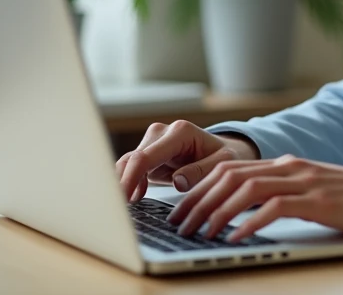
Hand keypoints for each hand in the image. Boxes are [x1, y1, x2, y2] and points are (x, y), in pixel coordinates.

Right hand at [116, 120, 259, 203]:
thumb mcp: (223, 163)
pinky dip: (129, 184)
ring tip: (126, 208)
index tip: (124, 199)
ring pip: (127, 163)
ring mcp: (153, 142)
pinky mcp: (149, 154)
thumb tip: (178, 181)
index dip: (131, 178)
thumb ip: (201, 171)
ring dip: (123, 185)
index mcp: (180, 132)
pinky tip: (135, 199)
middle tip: (119, 211)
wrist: (221, 150)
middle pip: (132, 159)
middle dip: (121, 184)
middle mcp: (162, 133)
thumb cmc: (223, 156)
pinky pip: (132, 169)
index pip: (146, 156)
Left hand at [167, 155, 342, 242]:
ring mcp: (304, 181)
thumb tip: (245, 215)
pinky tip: (234, 238)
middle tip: (179, 224)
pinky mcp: (317, 200)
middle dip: (197, 200)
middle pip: (229, 175)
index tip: (180, 209)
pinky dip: (248, 223)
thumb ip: (283, 195)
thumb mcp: (312, 192)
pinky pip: (274, 208)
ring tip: (199, 232)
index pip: (229, 168)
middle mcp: (290, 167)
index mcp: (285, 164)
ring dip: (216, 212)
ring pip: (245, 189)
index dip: (199, 187)